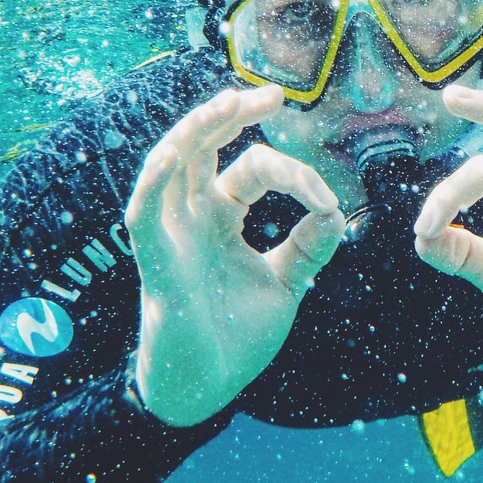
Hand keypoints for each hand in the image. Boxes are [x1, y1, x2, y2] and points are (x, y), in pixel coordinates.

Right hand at [125, 85, 346, 425]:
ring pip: (172, 163)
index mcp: (222, 216)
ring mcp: (171, 233)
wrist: (208, 387)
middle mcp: (193, 215)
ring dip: (196, 130)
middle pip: (203, 146)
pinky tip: (177, 152)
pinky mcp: (156, 259)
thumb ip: (308, 246)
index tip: (328, 203)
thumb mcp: (286, 282)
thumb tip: (336, 211)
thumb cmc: (238, 336)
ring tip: (227, 104)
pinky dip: (157, 178)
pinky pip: (146, 209)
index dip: (296, 176)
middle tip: (273, 95)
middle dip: (232, 115)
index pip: (255, 169)